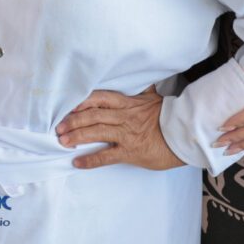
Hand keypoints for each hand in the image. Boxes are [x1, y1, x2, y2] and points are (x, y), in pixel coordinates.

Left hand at [56, 87, 181, 169]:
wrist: (185, 136)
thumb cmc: (169, 118)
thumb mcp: (155, 99)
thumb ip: (143, 91)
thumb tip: (142, 81)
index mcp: (128, 104)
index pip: (100, 98)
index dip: (82, 101)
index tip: (68, 106)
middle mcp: (124, 117)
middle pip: (93, 115)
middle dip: (74, 120)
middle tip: (58, 126)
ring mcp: (127, 135)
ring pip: (96, 133)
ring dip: (77, 136)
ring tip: (63, 140)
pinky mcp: (130, 152)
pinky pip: (106, 156)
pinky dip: (90, 160)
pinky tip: (78, 162)